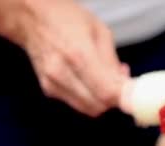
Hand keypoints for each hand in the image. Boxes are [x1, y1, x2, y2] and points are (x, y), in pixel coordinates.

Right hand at [13, 0, 128, 115]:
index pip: (107, 93)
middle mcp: (62, 73)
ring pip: (89, 109)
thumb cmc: (67, 19)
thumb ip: (113, 63)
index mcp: (78, 54)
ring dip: (103, 100)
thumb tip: (126, 87)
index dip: (124, 97)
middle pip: (99, 105)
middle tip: (120, 84)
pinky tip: (91, 81)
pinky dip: (90, 98)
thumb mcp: (100, 32)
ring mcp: (53, 83)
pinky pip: (78, 104)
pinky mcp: (49, 90)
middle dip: (115, 99)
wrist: (31, 18)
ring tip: (105, 80)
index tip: (133, 93)